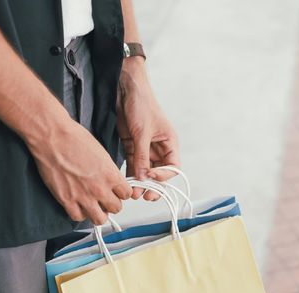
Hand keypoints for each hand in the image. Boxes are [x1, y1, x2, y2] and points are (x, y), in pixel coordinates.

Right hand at [26, 117, 132, 224]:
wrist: (52, 137)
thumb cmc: (74, 139)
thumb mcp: (102, 153)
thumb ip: (109, 171)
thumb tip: (111, 180)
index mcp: (111, 175)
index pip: (127, 194)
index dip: (122, 193)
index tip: (118, 191)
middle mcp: (100, 189)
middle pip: (116, 208)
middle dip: (112, 203)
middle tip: (106, 198)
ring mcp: (83, 197)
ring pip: (100, 219)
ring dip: (99, 213)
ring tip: (94, 206)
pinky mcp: (66, 200)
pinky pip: (78, 218)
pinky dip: (80, 214)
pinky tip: (78, 206)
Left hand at [116, 58, 179, 200]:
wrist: (125, 88)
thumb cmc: (141, 105)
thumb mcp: (142, 132)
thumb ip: (143, 157)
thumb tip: (144, 178)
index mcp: (170, 143)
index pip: (173, 167)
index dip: (164, 176)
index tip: (152, 178)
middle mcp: (159, 147)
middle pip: (159, 171)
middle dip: (153, 184)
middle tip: (146, 196)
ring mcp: (145, 147)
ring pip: (145, 170)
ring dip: (140, 181)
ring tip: (133, 193)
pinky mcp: (132, 144)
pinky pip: (133, 163)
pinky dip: (131, 172)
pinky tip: (126, 182)